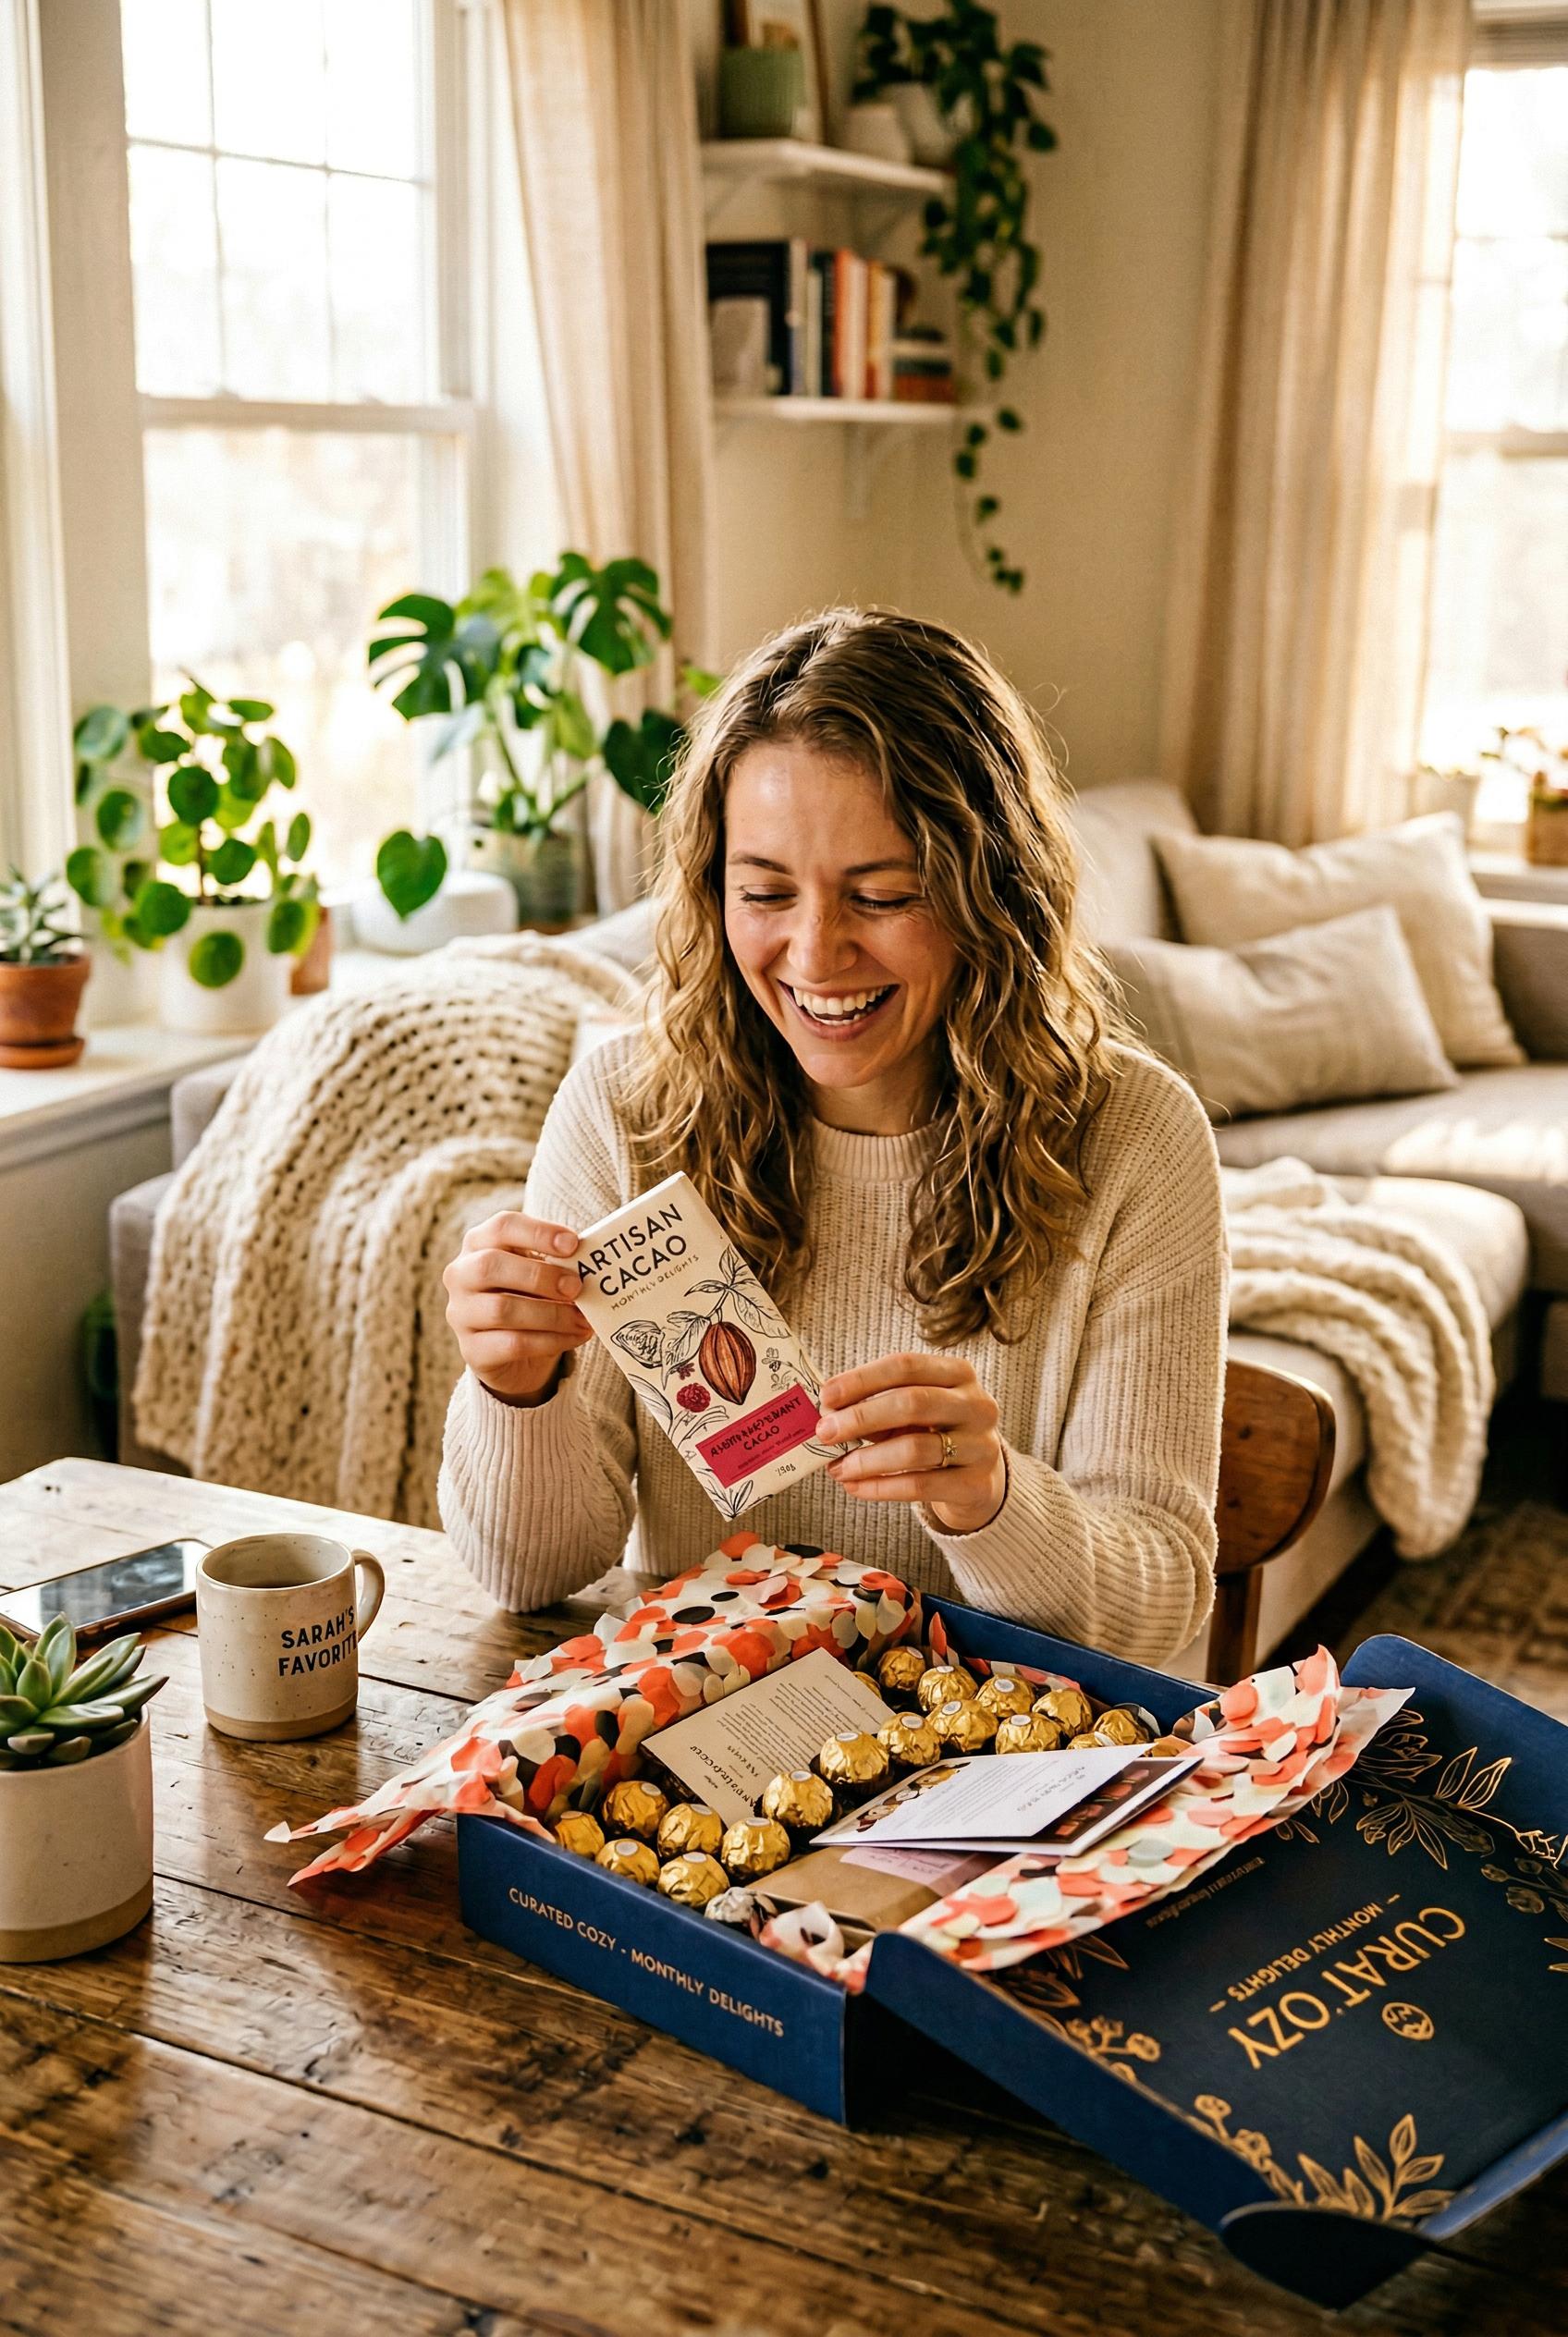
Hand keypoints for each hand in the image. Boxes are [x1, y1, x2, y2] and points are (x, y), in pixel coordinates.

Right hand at [443, 1211, 591, 1405]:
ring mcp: (460, 1314)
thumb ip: (557, 1265)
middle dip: (540, 1275)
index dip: (538, 1232)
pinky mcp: (472, 1350)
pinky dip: (551, 1340)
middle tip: (577, 1287)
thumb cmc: (527, 1297)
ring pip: (502, 1309)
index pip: (502, 1226)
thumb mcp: (539, 1273)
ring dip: (552, 1314)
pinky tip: (575, 1337)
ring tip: (583, 1319)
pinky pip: (513, 1344)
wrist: (510, 1351)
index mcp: (478, 1243)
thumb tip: (591, 1267)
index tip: (574, 1243)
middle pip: (491, 1265)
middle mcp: (460, 1275)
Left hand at [816, 1353, 1006, 1534]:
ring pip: (915, 1449)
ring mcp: (982, 1446)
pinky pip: (920, 1486)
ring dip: (867, 1459)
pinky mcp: (976, 1485)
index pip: (906, 1366)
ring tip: (837, 1468)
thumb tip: (829, 1413)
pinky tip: (855, 1487)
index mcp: (958, 1374)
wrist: (980, 1478)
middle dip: (861, 1417)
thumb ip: (877, 1406)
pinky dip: (880, 1487)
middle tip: (825, 1432)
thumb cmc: (936, 1433)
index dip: (862, 1379)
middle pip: (912, 1403)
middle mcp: (977, 1405)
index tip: (826, 1395)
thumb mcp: (913, 1412)